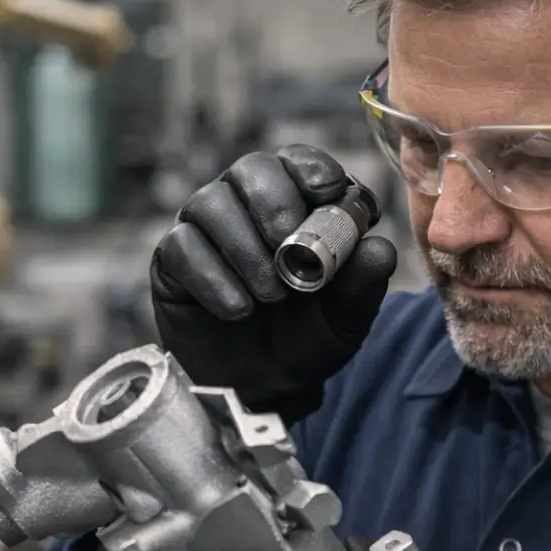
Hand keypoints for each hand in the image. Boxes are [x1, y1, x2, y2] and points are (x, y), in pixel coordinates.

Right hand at [149, 145, 396, 423]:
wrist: (263, 390)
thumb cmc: (307, 340)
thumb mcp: (347, 318)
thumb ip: (364, 282)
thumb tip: (378, 246)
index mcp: (295, 202)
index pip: (299, 161)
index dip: (312, 170)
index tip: (328, 194)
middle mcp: (246, 203)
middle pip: (251, 169)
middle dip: (274, 204)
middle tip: (288, 248)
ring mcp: (205, 228)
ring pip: (211, 204)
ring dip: (245, 249)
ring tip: (270, 296)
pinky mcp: (172, 260)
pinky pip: (183, 247)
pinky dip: (213, 278)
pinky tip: (238, 310)